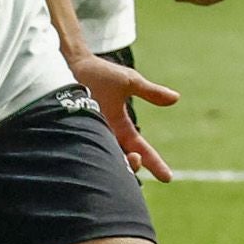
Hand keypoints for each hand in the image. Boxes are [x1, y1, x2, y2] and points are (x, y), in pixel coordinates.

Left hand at [74, 51, 179, 181]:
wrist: (67, 65)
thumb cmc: (98, 72)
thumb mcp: (129, 81)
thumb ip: (151, 92)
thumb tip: (176, 98)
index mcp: (121, 127)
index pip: (142, 150)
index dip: (155, 163)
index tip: (168, 177)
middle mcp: (105, 137)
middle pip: (124, 163)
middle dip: (133, 166)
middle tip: (135, 158)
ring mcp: (88, 137)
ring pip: (104, 163)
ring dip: (114, 166)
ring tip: (120, 158)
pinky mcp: (70, 136)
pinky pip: (82, 156)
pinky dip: (90, 162)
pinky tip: (91, 162)